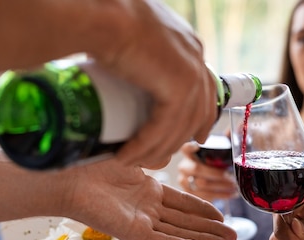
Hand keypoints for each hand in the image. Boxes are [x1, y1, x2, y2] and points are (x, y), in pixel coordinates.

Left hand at [64, 157, 235, 239]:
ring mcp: (140, 221)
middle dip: (211, 229)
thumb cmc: (92, 163)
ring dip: (204, 239)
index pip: (182, 203)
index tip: (223, 215)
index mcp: (147, 191)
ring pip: (179, 233)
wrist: (66, 176)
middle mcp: (146, 209)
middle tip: (234, 237)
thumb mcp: (131, 156)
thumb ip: (152, 157)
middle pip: (185, 221)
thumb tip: (170, 143)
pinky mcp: (131, 232)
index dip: (203, 209)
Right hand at [97, 1, 216, 168]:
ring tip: (134, 159)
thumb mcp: (129, 35)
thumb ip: (136, 50)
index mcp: (188, 44)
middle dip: (186, 137)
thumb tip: (123, 65)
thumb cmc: (102, 18)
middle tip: (166, 157)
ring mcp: (190, 73)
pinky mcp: (178, 89)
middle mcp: (195, 57)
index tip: (194, 136)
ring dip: (156, 148)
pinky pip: (164, 129)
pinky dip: (145, 146)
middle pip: (199, 109)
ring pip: (179, 126)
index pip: (203, 86)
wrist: (100, 15)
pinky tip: (129, 156)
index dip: (200, 115)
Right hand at [177, 142, 237, 200]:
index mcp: (189, 152)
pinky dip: (221, 195)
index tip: (198, 146)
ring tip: (235, 186)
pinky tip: (231, 193)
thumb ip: (228, 138)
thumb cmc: (216, 161)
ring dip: (221, 186)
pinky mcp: (190, 194)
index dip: (190, 146)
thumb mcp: (222, 148)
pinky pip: (204, 196)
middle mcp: (184, 166)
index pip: (186, 147)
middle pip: (196, 169)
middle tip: (231, 176)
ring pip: (201, 184)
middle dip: (216, 173)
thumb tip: (240, 127)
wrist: (211, 180)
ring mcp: (184, 180)